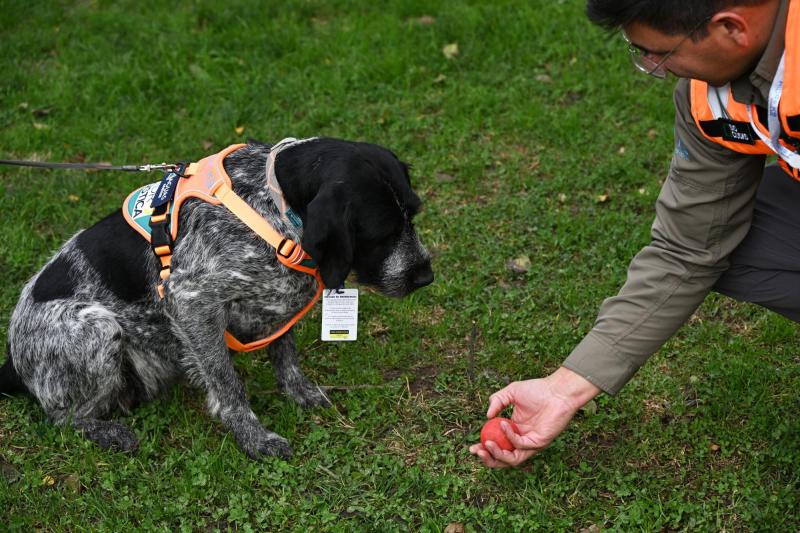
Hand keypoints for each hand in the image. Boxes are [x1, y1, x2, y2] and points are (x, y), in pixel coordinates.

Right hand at [469, 366, 599, 467]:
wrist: (557, 391)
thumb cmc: (537, 390)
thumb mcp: (511, 392)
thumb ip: (497, 401)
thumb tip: (487, 417)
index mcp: (514, 430)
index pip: (497, 446)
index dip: (484, 449)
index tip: (472, 447)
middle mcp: (521, 440)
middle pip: (503, 459)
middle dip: (488, 459)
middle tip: (476, 451)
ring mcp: (530, 443)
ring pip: (512, 459)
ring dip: (497, 455)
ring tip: (487, 444)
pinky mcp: (539, 443)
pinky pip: (521, 445)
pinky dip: (510, 436)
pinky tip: (504, 424)